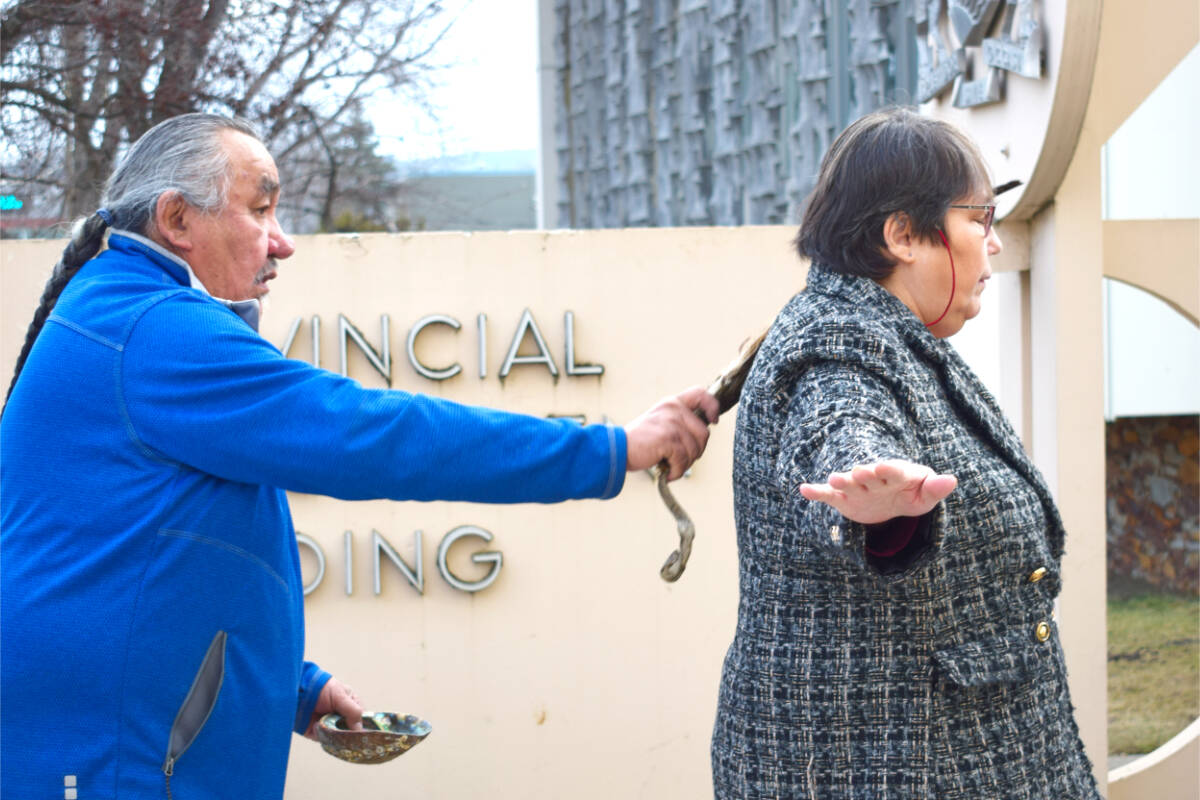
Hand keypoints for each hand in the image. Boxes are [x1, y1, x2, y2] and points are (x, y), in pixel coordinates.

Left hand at [303, 677, 363, 739]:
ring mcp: (329, 724)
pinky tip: (323, 731)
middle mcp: (340, 715)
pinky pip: (326, 739)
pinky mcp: (318, 732)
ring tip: (334, 731)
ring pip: (339, 736)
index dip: (361, 723)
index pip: (360, 716)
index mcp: (349, 703)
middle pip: (350, 729)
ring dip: (337, 736)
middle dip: (350, 732)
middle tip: (350, 736)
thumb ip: (353, 711)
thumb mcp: (340, 696)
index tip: (363, 732)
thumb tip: (360, 729)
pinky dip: (326, 737)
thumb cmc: (320, 688)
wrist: (297, 692)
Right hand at [624, 386, 719, 480]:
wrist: (615, 449)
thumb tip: (703, 434)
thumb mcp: (661, 422)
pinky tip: (667, 472)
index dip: (712, 407)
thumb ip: (680, 422)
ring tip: (670, 466)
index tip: (713, 421)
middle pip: (703, 433)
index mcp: (672, 402)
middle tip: (679, 460)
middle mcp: (673, 409)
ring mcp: (671, 423)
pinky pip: (683, 460)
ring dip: (684, 464)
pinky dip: (677, 471)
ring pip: (695, 450)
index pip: (701, 394)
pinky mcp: (668, 438)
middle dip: (695, 452)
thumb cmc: (639, 441)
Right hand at [799, 459, 956, 524]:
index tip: (884, 467)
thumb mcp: (925, 496)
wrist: (892, 500)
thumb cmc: (912, 494)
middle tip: (858, 472)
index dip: (889, 470)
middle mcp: (873, 478)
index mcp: (895, 474)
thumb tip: (952, 480)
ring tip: (833, 479)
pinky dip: (816, 492)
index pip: (893, 471)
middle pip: (868, 475)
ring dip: (841, 480)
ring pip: (848, 483)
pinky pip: (828, 495)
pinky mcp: (843, 498)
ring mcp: (857, 487)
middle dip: (864, 474)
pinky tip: (804, 490)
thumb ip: (936, 488)